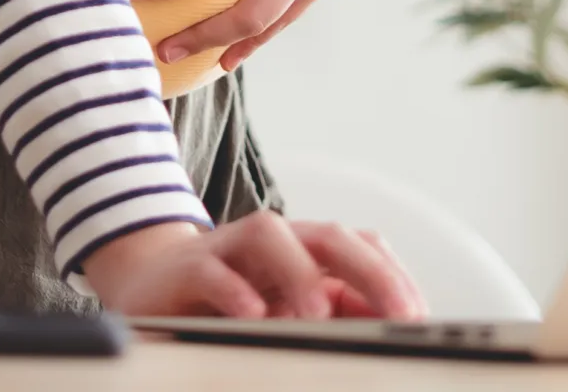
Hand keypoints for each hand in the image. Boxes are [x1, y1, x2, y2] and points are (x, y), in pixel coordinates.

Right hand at [80, 215, 425, 319]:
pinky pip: (213, 269)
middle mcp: (273, 242)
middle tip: (399, 313)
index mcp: (304, 251)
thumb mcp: (285, 311)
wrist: (148, 284)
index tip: (419, 316)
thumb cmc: (227, 299)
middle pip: (328, 237)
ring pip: (271, 238)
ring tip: (319, 315)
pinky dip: (235, 290)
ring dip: (300, 273)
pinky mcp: (188, 267)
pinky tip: (253, 315)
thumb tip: (387, 330)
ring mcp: (230, 249)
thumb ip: (331, 314)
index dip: (392, 277)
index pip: (360, 248)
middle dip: (369, 271)